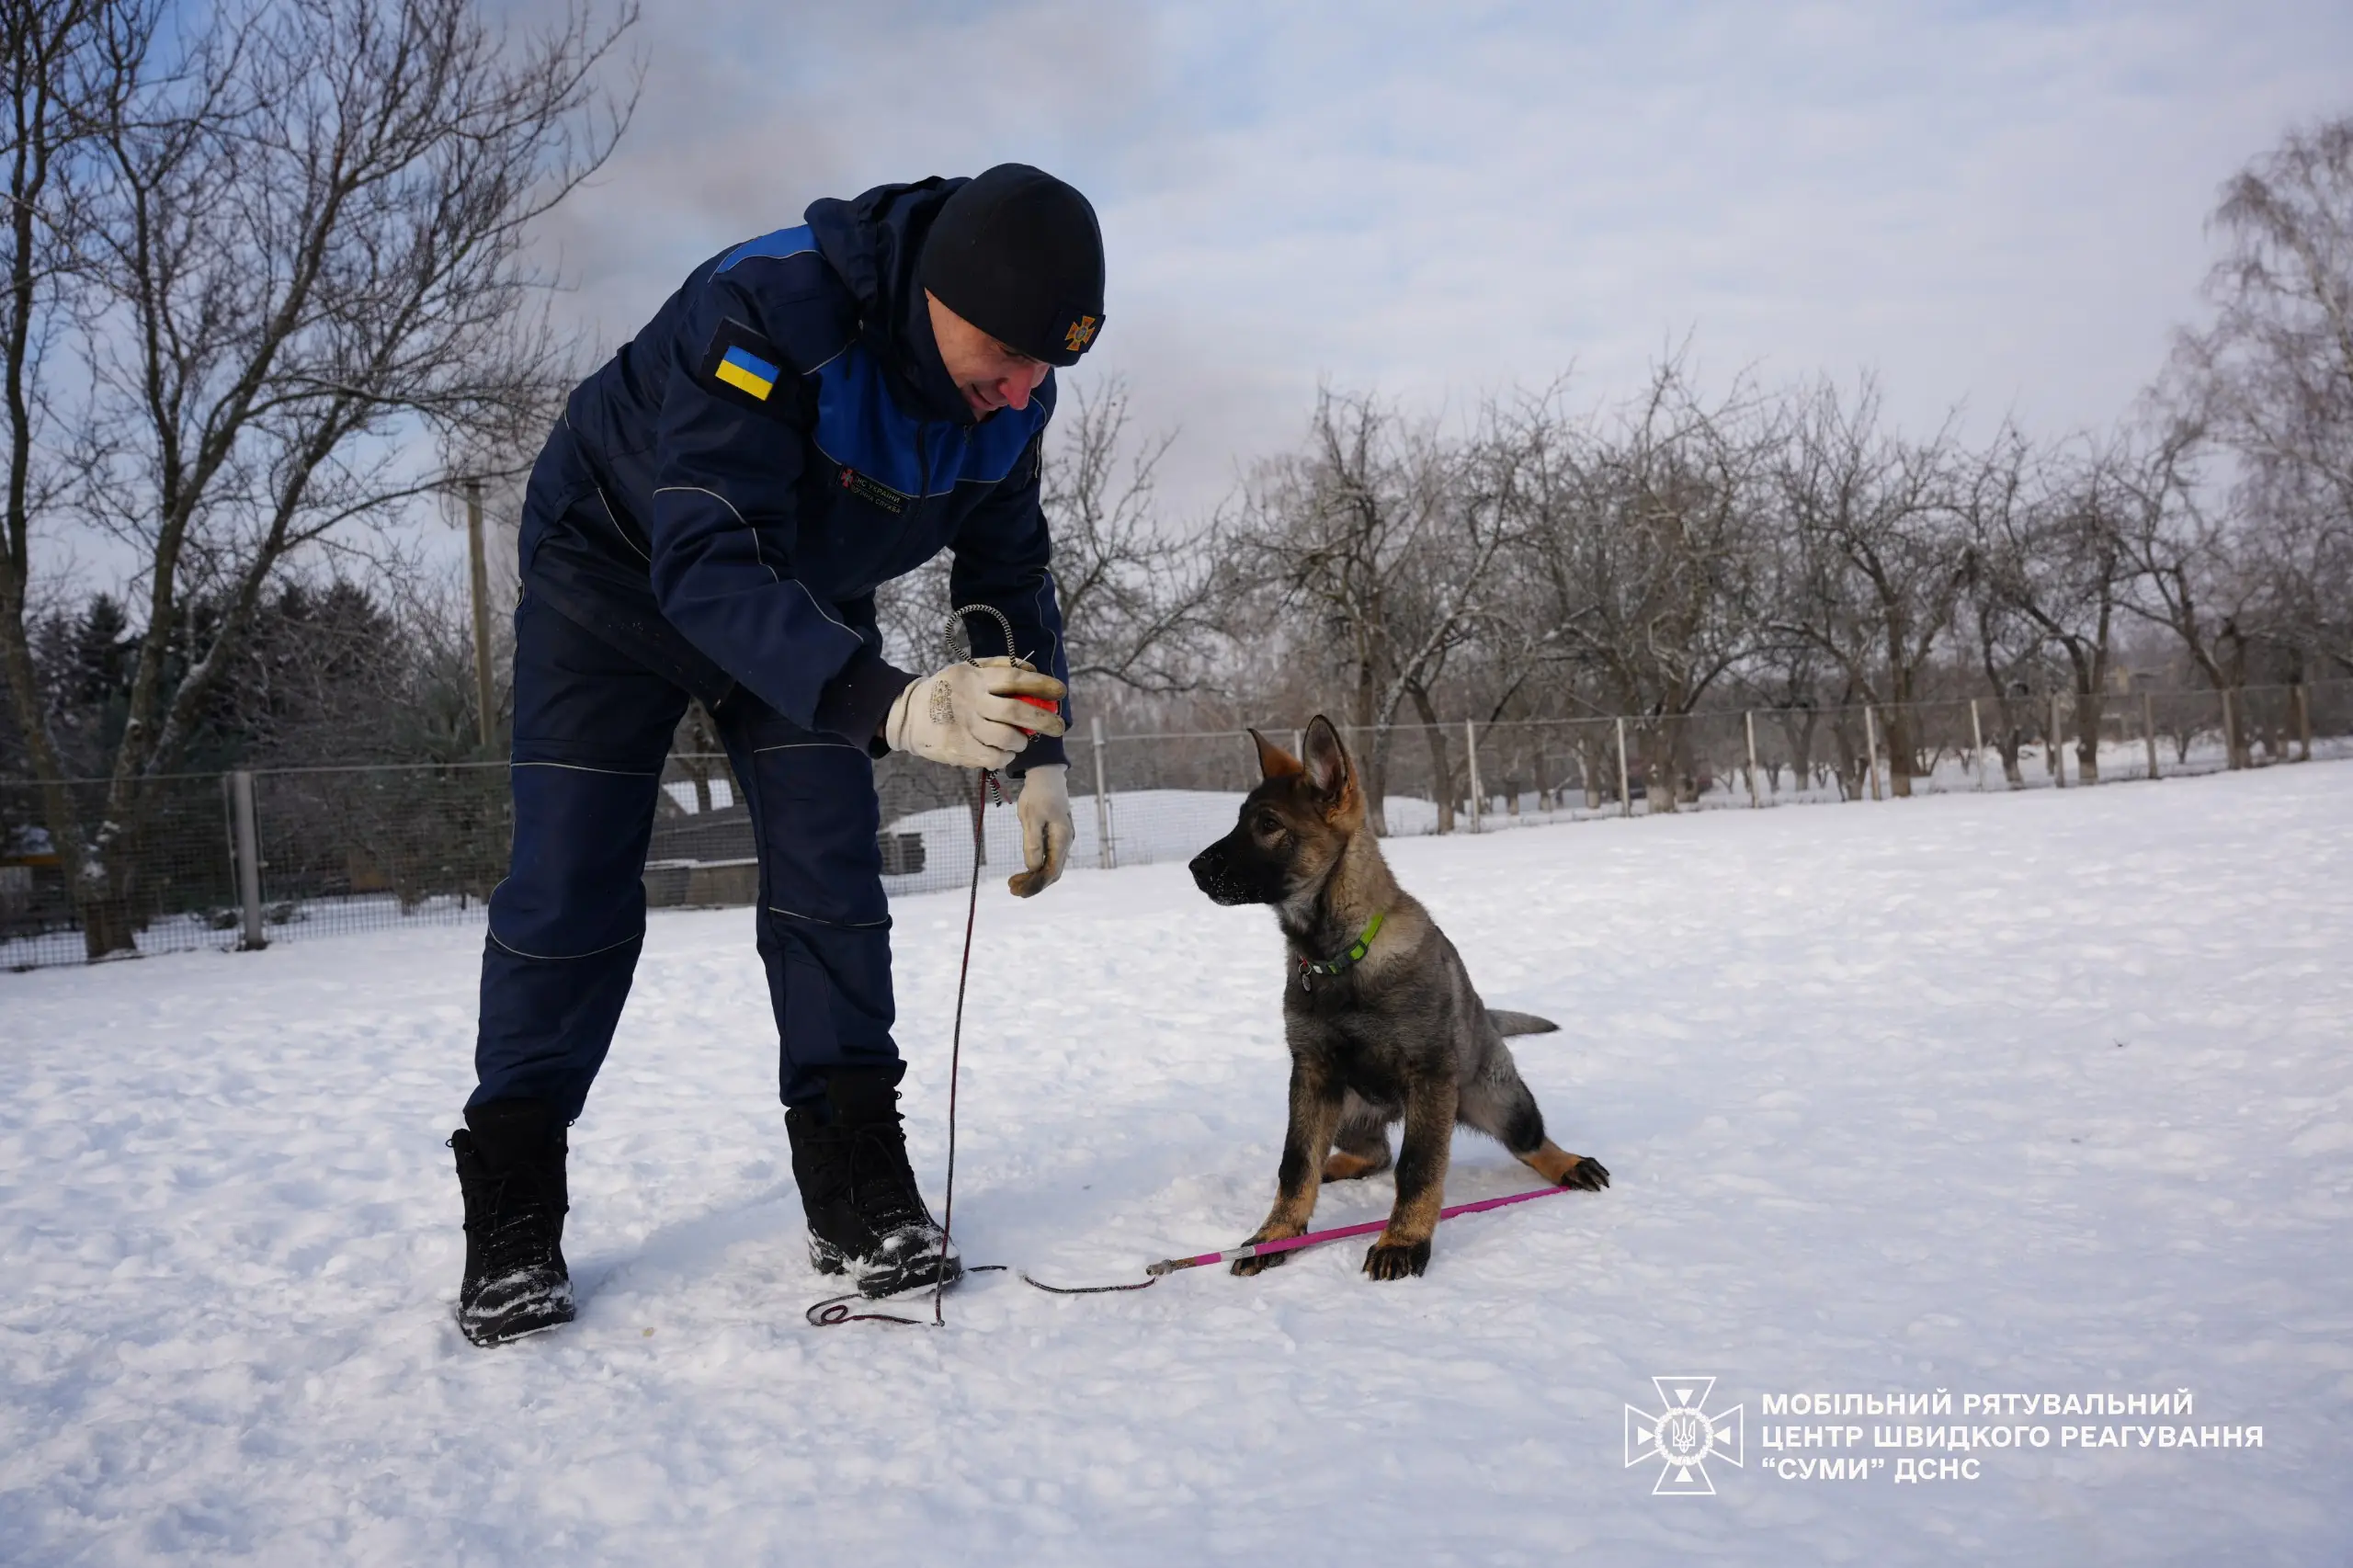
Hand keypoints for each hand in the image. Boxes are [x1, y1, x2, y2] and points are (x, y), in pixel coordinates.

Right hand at [882, 657, 1065, 769]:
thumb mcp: (967, 670)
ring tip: (1021, 740)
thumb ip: (999, 667)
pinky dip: (1006, 756)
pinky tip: (1004, 751)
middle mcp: (971, 702)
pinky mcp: (960, 750)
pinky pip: (994, 758)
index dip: (1041, 684)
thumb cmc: (948, 690)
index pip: (1014, 678)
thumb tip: (1033, 670)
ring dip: (1021, 742)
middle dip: (1043, 720)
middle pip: (1014, 711)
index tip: (1060, 691)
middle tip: (1059, 727)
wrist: (910, 715)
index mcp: (975, 679)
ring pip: (1006, 738)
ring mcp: (965, 728)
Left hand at [1008, 763, 1071, 897]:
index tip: (1016, 888)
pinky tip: (1023, 871)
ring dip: (1033, 878)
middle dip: (1033, 884)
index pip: (1051, 871)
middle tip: (1011, 888)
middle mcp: (1065, 842)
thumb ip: (1033, 843)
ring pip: (1050, 868)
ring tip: (1013, 882)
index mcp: (1062, 838)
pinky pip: (1048, 859)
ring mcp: (1062, 841)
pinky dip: (1035, 868)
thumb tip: (1033, 868)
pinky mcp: (1055, 838)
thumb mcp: (1031, 817)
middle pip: (1052, 873)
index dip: (1034, 884)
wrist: (1046, 775)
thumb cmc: (1038, 794)